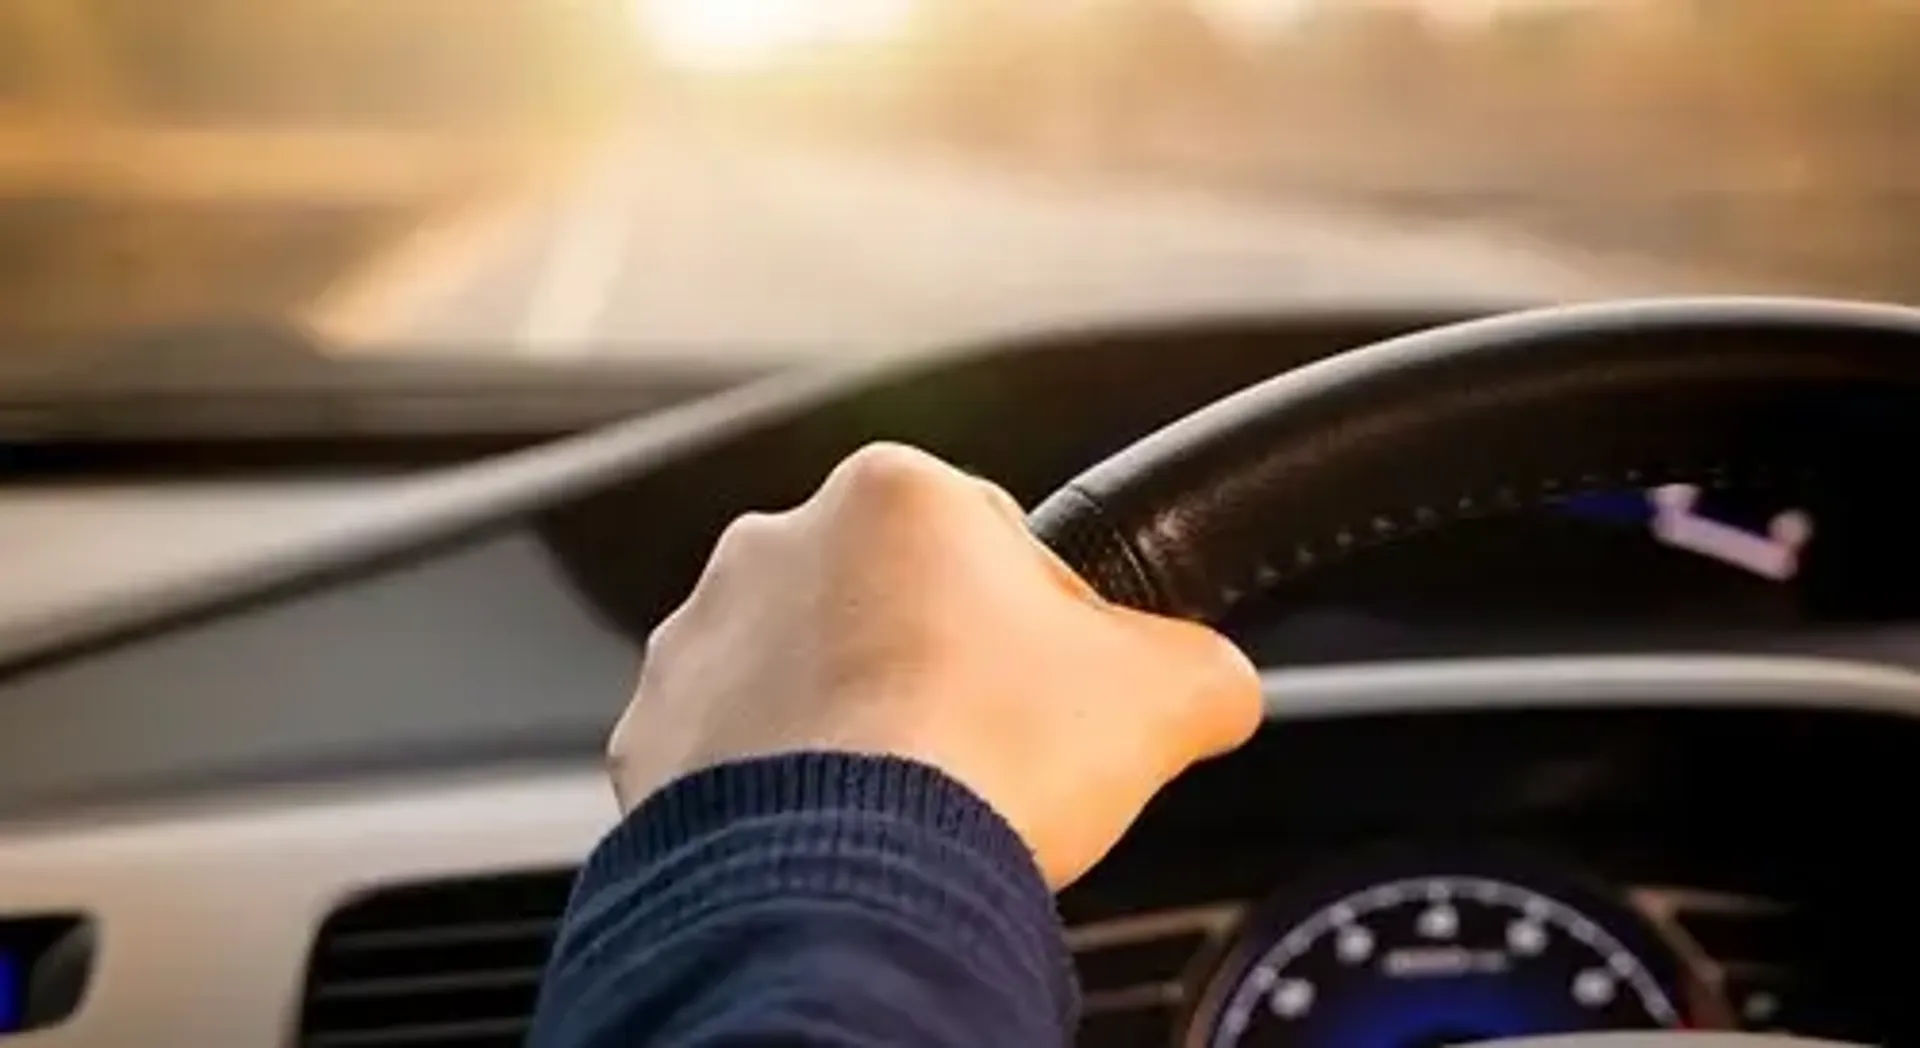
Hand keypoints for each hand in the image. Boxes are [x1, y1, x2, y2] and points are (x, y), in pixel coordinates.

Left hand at [608, 443, 1262, 888]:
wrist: (848, 883)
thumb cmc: (985, 762)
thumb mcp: (1162, 695)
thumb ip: (1202, 665)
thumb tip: (1218, 685)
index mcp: (898, 494)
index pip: (995, 540)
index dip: (1040, 623)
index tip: (1051, 690)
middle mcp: (778, 544)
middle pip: (889, 601)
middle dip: (932, 665)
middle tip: (983, 751)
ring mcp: (703, 640)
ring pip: (804, 672)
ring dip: (848, 720)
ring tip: (905, 801)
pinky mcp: (655, 734)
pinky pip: (733, 752)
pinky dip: (777, 787)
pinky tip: (833, 830)